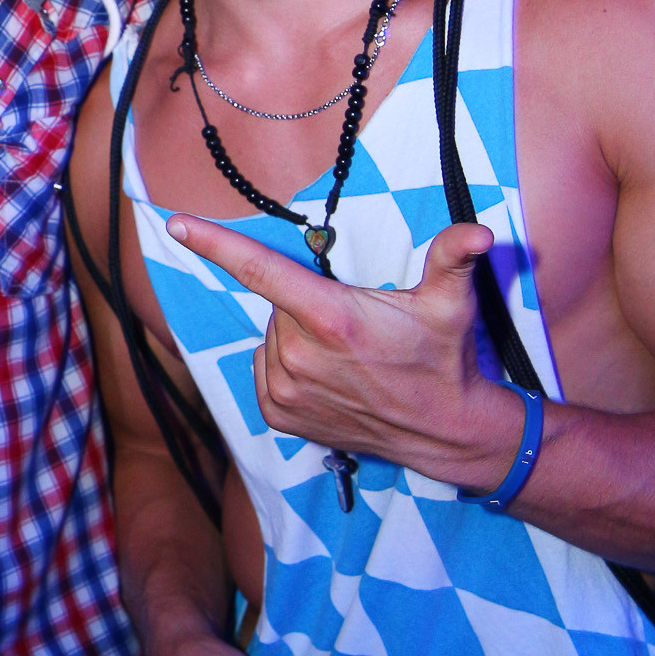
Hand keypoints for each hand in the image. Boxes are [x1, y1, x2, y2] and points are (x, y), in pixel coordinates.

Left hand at [165, 214, 522, 491]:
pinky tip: (325, 376)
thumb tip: (478, 231)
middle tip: (354, 326)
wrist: (444, 432)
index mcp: (330, 317)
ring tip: (346, 356)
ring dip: (298, 338)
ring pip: (271, 337)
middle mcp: (298, 355)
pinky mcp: (279, 416)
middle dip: (307, 305)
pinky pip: (264, 370)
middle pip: (278, 305)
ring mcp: (285, 389)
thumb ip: (454, 257)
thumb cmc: (443, 360)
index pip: (260, 270)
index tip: (176, 223)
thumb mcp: (451, 303)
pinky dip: (285, 366)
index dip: (215, 243)